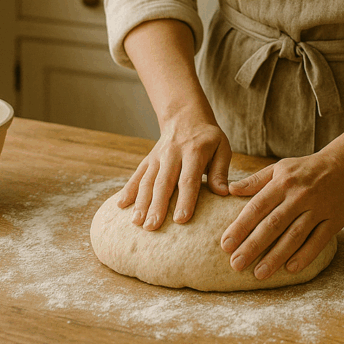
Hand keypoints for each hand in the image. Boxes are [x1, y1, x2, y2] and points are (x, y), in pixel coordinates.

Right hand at [117, 107, 231, 229]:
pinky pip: (137, 174)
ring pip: (148, 180)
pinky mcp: (149, 159)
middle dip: (157, 206)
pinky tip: (121, 205)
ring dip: (141, 202)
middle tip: (152, 227)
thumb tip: (223, 193)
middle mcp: (173, 153)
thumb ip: (221, 170)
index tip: (181, 219)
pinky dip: (128, 189)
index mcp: (194, 151)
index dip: (185, 199)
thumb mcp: (222, 147)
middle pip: (164, 182)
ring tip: (137, 222)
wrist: (185, 116)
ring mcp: (158, 156)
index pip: (188, 178)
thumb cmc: (208, 138)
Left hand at [220, 149, 343, 280]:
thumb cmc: (306, 168)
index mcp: (283, 182)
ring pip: (294, 236)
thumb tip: (230, 189)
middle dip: (253, 246)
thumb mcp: (280, 168)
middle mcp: (299, 195)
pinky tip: (290, 269)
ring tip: (259, 274)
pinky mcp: (334, 220)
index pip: (257, 206)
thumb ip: (256, 181)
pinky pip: (318, 241)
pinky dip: (305, 255)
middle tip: (235, 264)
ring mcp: (318, 208)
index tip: (225, 244)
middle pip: (273, 224)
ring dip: (276, 256)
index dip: (241, 226)